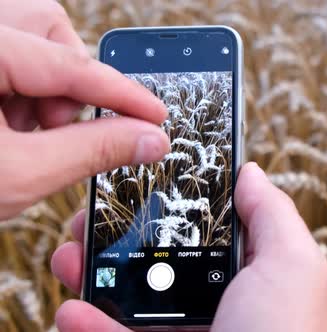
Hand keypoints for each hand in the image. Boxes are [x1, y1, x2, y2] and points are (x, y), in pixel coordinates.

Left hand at [0, 0, 169, 219]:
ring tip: (20, 133)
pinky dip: (14, 89)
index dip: (123, 95)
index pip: (71, 64)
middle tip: (56, 129)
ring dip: (40, 86)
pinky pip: (3, 53)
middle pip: (46, 28)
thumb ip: (94, 150)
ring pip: (26, 38)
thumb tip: (146, 138)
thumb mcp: (19, 175)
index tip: (155, 117)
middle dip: (66, 82)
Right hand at [51, 163, 326, 331]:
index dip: (176, 207)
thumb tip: (250, 174)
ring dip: (96, 277)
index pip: (208, 231)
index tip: (142, 187)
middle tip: (92, 224)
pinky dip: (91, 325)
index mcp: (251, 275)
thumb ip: (273, 216)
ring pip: (133, 301)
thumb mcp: (293, 266)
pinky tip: (71, 310)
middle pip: (163, 263)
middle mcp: (220, 304)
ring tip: (71, 258)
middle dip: (124, 241)